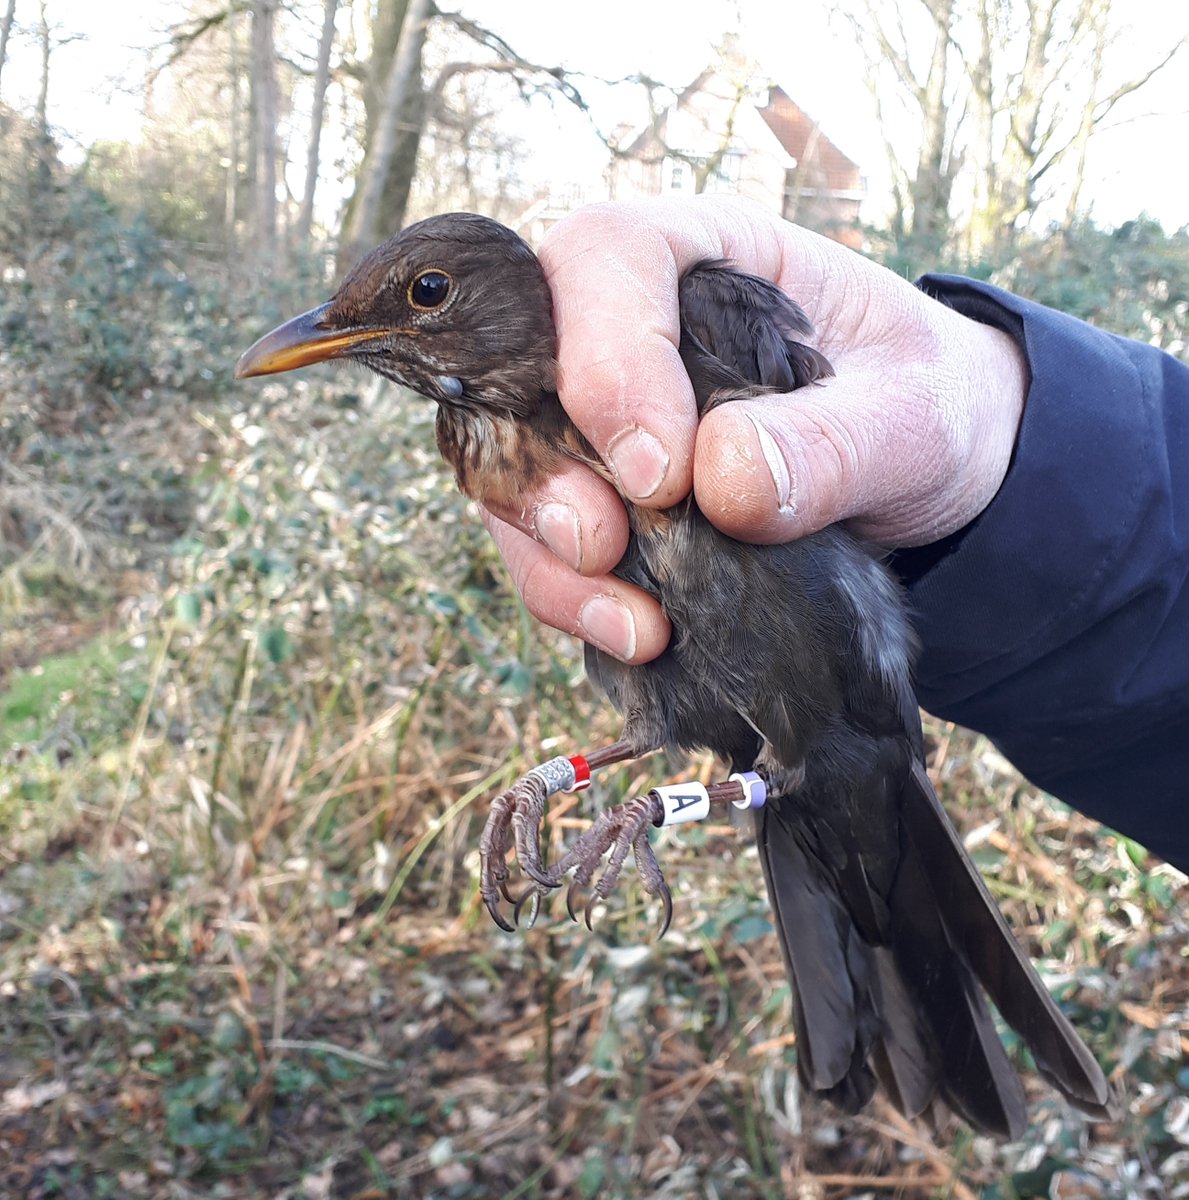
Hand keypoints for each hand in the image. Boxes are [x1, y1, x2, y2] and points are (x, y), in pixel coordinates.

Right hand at [481, 195, 1027, 663]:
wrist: (923, 476)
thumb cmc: (919, 406)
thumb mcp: (914, 415)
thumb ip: (833, 440)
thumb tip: (721, 480)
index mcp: (703, 256)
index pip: (606, 258)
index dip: (608, 359)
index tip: (660, 473)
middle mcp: (625, 326)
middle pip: (520, 370)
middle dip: (544, 471)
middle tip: (607, 547)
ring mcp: (596, 417)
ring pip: (512, 469)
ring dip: (551, 554)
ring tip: (635, 622)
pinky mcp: (595, 495)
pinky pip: (540, 543)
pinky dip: (571, 597)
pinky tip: (635, 636)